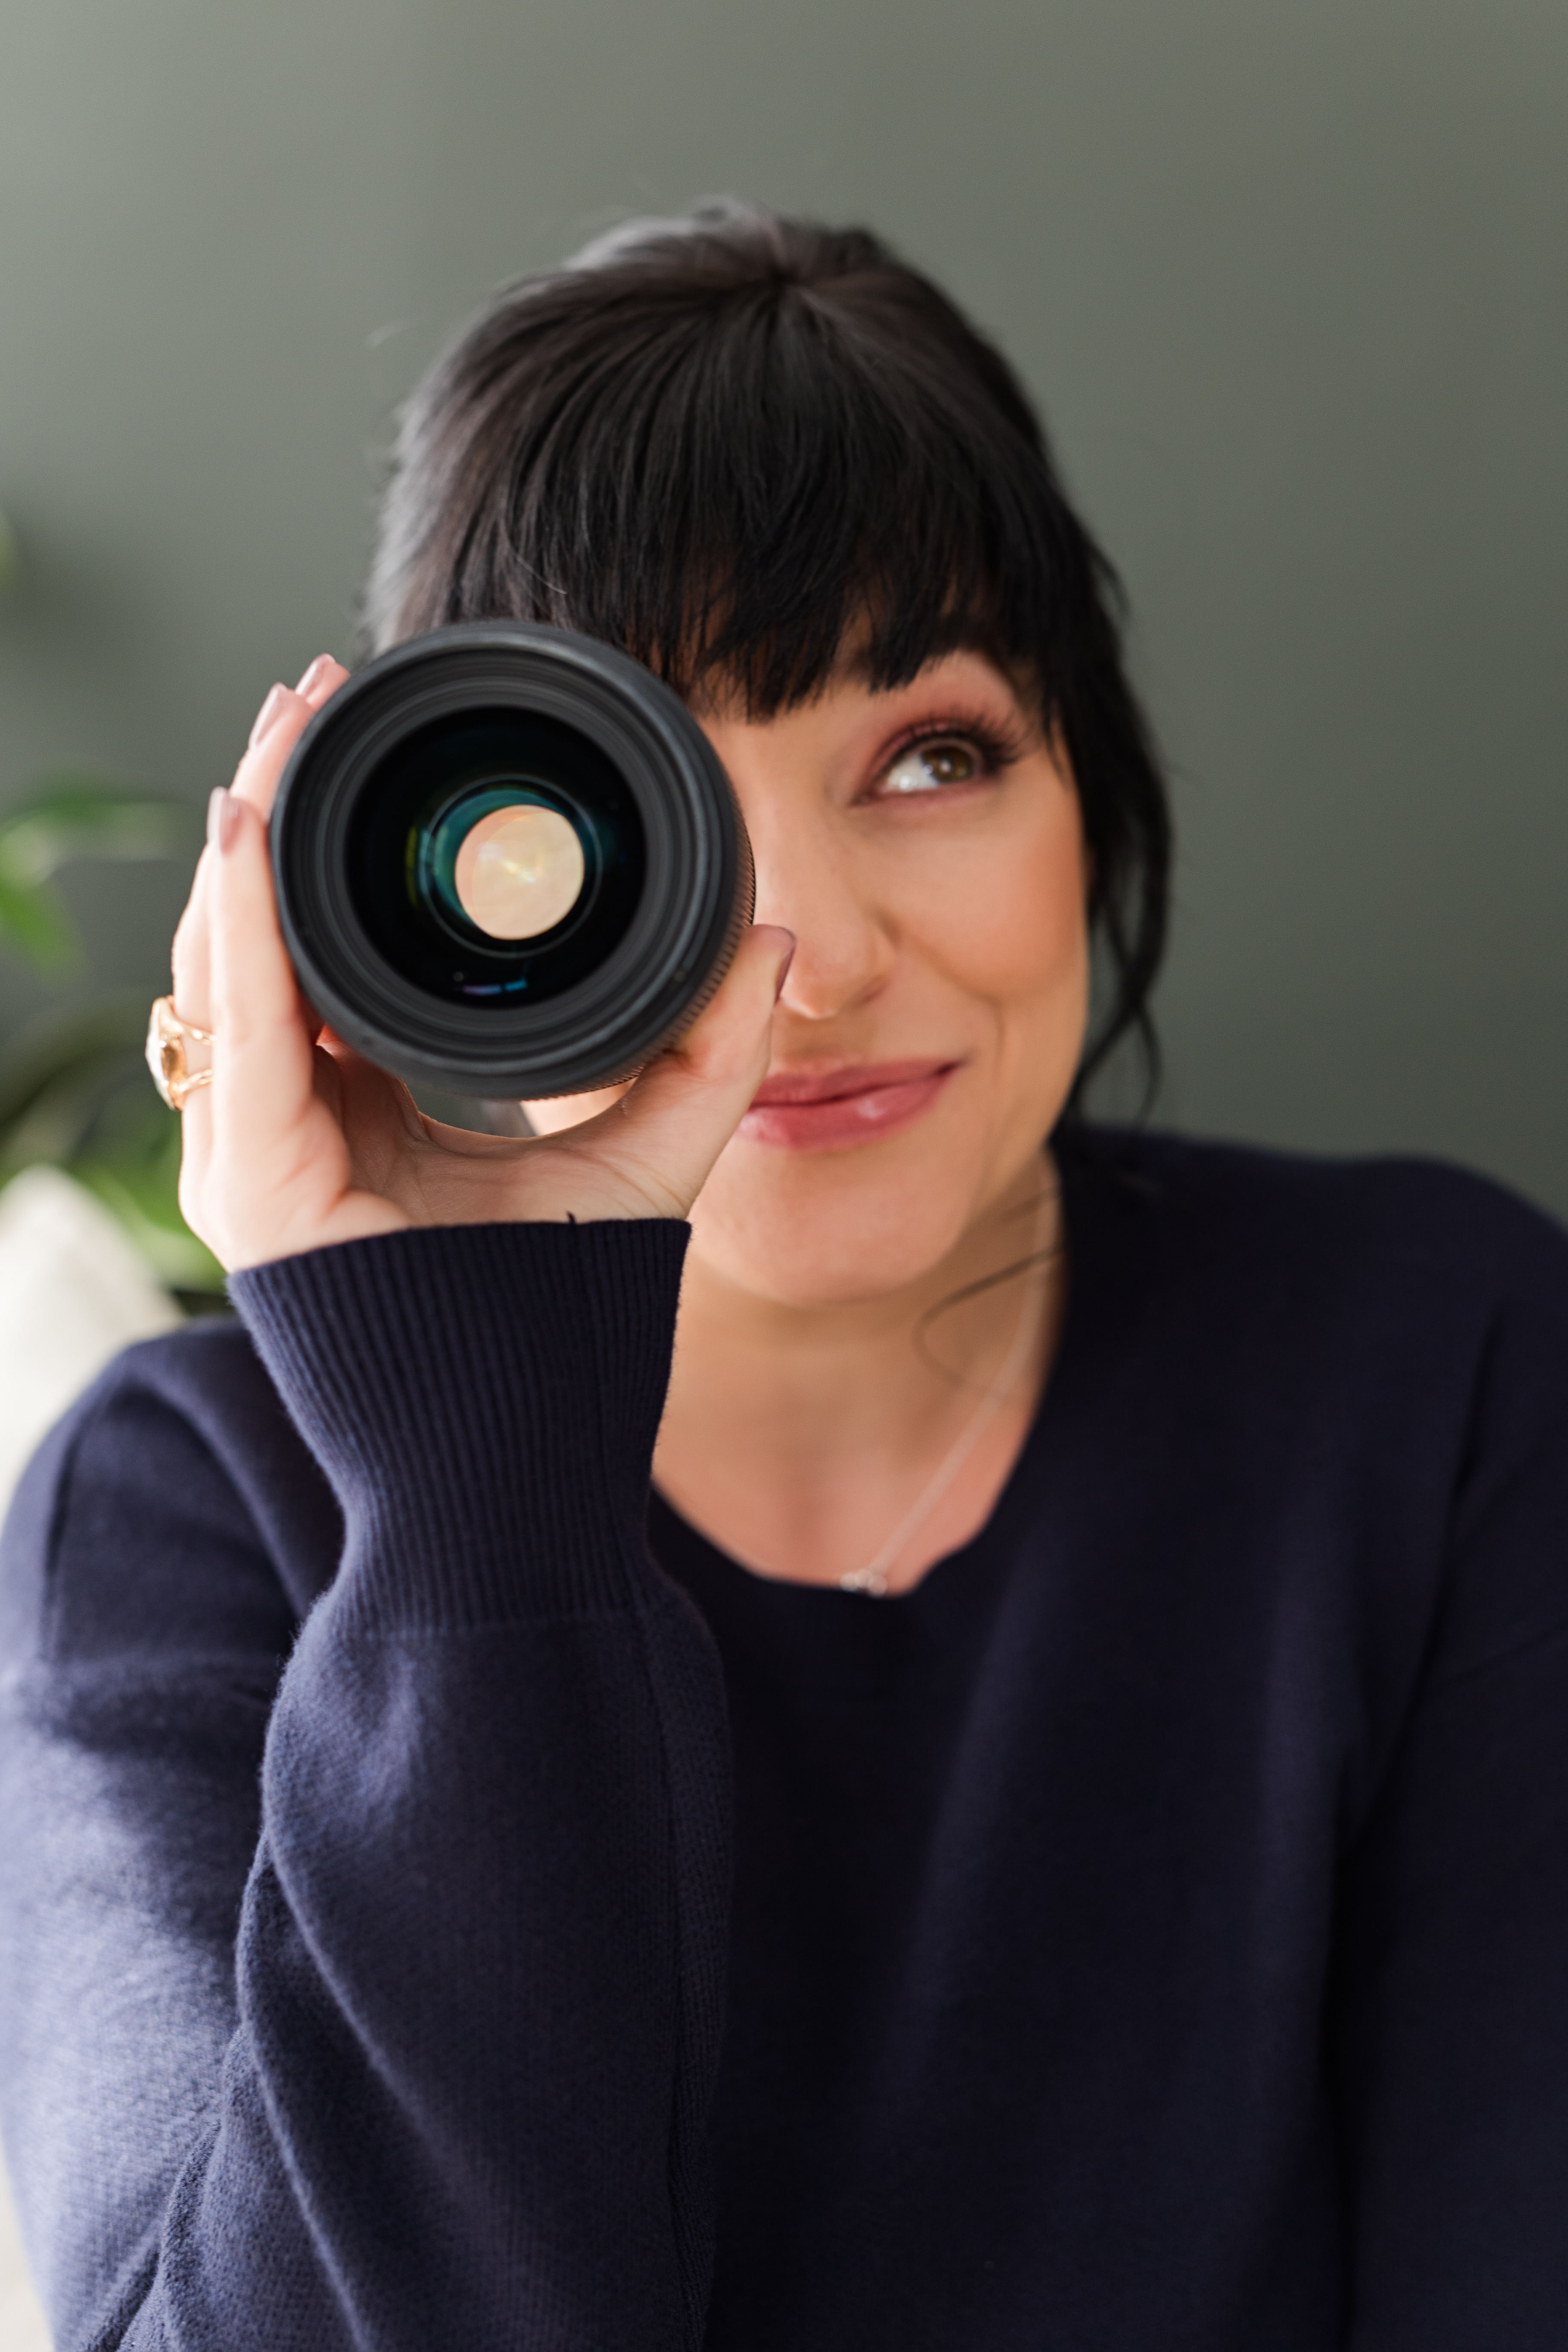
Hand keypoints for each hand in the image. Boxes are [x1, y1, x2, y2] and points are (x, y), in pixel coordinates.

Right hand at [173, 658, 793, 1271]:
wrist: (520, 1459)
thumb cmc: (561, 1321)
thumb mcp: (645, 1159)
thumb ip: (705, 1053)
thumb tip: (771, 942)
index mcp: (356, 1105)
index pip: (318, 951)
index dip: (329, 842)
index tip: (360, 736)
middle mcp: (289, 1122)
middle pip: (258, 931)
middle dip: (277, 801)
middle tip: (312, 691)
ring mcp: (256, 1153)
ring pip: (228, 959)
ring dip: (250, 834)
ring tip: (284, 724)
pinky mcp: (254, 1184)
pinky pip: (238, 1032)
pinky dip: (241, 925)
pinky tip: (249, 827)